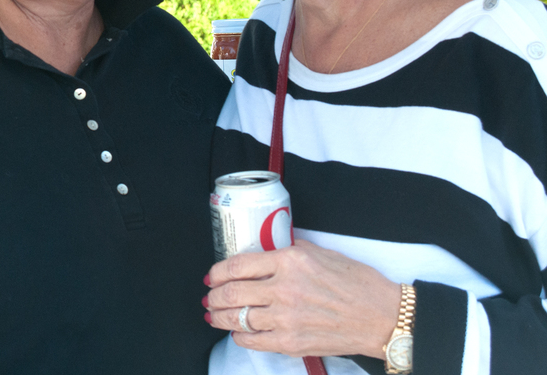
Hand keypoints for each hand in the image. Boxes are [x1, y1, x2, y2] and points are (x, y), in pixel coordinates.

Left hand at [204, 240, 399, 358]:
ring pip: (237, 318)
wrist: (381, 317)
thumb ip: (290, 250)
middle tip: (209, 295)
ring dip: (219, 317)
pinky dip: (240, 336)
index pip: (239, 265)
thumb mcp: (321, 253)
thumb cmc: (357, 283)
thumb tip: (267, 248)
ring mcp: (286, 318)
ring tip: (213, 314)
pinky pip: (253, 340)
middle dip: (214, 295)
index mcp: (289, 261)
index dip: (218, 271)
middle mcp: (283, 289)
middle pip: (232, 293)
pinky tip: (237, 331)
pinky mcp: (291, 343)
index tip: (213, 274)